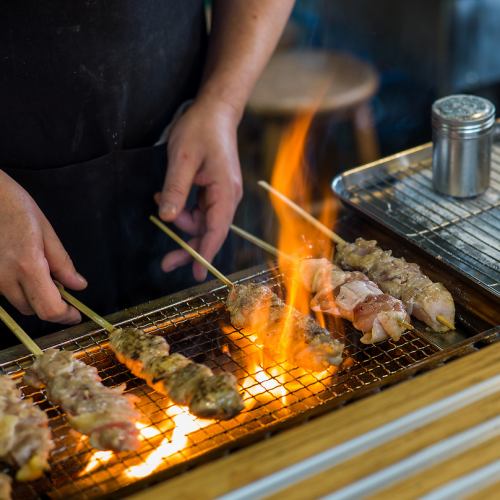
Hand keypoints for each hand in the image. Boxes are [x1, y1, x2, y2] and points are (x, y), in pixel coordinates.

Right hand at [0, 170, 86, 323]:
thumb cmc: (16, 208)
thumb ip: (63, 263)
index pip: (49, 308)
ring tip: (45, 276)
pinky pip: (8, 294)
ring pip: (20, 304)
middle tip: (66, 296)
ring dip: (37, 299)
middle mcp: (7, 278)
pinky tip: (27, 272)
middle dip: (53, 308)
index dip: (65, 316)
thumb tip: (78, 286)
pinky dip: (22, 290)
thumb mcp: (47, 232)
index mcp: (28, 266)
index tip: (75, 314)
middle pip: (35, 311)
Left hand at [157, 99, 242, 280]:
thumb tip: (169, 219)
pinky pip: (199, 209)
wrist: (214, 110)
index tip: (197, 274)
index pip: (216, 230)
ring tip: (160, 200)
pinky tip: (166, 197)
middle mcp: (228, 197)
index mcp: (225, 191)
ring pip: (202, 222)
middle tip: (165, 263)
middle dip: (188, 246)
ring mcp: (222, 194)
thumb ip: (177, 189)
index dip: (206, 253)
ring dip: (181, 221)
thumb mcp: (183, 158)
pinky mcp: (214, 189)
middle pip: (210, 231)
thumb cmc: (200, 130)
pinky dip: (183, 209)